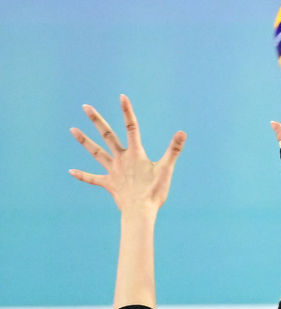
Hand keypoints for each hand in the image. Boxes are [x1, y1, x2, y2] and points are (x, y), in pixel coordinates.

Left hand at [69, 95, 185, 215]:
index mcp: (135, 154)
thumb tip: (182, 133)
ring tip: (72, 129)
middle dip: (96, 120)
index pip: (132, 128)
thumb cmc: (154, 191)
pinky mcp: (109, 184)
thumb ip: (174, 150)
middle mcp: (121, 159)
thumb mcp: (167, 169)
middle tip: (85, 107)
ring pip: (96, 152)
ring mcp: (113, 171)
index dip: (127, 112)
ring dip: (84, 141)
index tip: (122, 97)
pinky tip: (70, 171)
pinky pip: (93, 179)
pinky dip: (82, 175)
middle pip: (107, 135)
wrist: (140, 211)